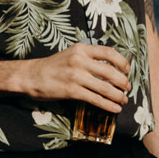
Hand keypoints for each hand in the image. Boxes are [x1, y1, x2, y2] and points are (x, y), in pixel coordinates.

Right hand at [10, 43, 130, 111]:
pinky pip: (95, 99)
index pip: (108, 53)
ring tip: (123, 100)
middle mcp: (79, 60)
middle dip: (123, 82)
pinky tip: (114, 108)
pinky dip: (108, 105)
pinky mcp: (72, 91)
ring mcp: (76, 76)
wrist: (31, 76)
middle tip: (127, 88)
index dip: (122, 62)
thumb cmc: (52, 66)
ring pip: (105, 88)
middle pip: (111, 72)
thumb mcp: (71, 54)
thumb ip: (88, 58)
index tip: (127, 70)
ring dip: (118, 96)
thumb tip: (110, 68)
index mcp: (81, 49)